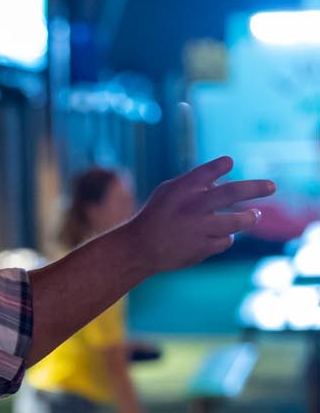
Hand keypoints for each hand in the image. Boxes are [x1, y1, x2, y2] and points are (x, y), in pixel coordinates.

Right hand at [128, 157, 274, 272]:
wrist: (141, 249)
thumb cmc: (158, 215)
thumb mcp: (169, 191)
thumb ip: (195, 182)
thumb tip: (223, 179)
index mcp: (182, 189)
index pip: (207, 171)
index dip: (221, 166)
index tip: (229, 163)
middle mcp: (192, 207)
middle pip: (231, 193)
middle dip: (256, 188)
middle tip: (272, 187)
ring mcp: (198, 229)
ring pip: (236, 222)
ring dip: (249, 218)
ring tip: (255, 215)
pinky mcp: (202, 249)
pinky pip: (225, 240)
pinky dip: (225, 237)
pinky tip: (217, 236)